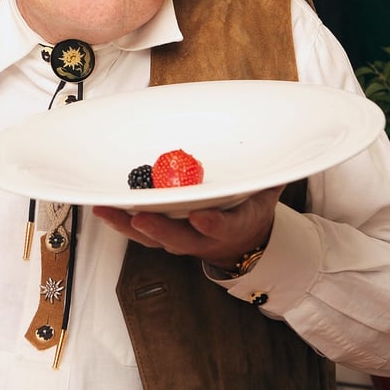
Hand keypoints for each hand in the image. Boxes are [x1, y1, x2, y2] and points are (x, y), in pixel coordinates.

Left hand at [92, 185, 284, 269]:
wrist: (243, 242)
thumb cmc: (251, 210)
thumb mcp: (268, 193)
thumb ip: (273, 172)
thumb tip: (288, 147)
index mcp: (232, 226)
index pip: (224, 227)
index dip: (213, 224)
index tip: (201, 216)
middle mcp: (203, 237)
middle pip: (179, 238)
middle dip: (159, 228)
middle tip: (141, 217)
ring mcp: (180, 239)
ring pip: (152, 238)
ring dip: (127, 226)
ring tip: (105, 211)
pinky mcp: (163, 236)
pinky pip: (139, 233)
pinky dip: (120, 222)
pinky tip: (102, 209)